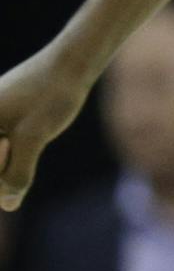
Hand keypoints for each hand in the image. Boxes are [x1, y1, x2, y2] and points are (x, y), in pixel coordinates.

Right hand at [0, 47, 95, 212]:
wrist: (70, 65)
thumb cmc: (50, 96)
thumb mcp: (33, 138)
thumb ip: (17, 174)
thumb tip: (9, 205)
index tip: (9, 144)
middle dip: (2, 169)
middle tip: (14, 142)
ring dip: (11, 164)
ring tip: (26, 137)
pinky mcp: (2, 127)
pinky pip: (3, 155)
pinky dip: (14, 159)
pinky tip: (24, 143)